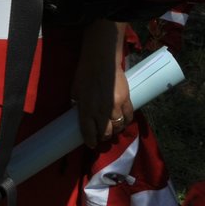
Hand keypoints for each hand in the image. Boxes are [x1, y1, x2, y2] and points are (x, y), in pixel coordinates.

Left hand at [73, 20, 134, 147]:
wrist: (102, 61)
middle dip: (103, 137)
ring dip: (115, 131)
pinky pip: (129, 116)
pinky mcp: (126, 100)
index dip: (90, 141)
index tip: (91, 144)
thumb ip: (78, 104)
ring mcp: (116, 107)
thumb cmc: (84, 75)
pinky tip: (122, 121)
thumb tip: (79, 113)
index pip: (89, 132)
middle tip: (101, 136)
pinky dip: (126, 122)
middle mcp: (102, 112)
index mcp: (86, 110)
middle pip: (106, 133)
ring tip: (112, 129)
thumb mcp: (75, 91)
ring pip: (118, 127)